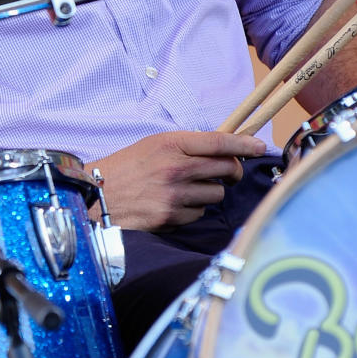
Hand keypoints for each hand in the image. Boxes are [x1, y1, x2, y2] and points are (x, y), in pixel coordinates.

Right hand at [88, 130, 267, 231]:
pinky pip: (199, 214)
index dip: (243, 143)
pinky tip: (173, 206)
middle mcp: (176, 167)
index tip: (259, 145)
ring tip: (186, 191)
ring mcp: (175, 194)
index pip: (218, 141)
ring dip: (208, 194)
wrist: (97, 195)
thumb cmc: (126, 168)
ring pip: (216, 195)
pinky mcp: (171, 217)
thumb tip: (222, 151)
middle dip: (232, 172)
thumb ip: (186, 147)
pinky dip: (192, 212)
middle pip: (225, 168)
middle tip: (227, 174)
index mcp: (172, 143)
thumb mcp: (154, 145)